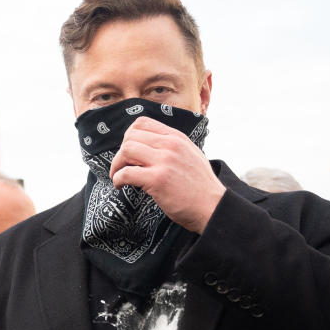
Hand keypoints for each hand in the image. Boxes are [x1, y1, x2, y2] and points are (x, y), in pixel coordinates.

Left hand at [109, 116, 225, 233]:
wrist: (213, 207)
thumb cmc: (200, 187)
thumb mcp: (190, 155)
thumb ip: (172, 147)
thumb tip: (149, 145)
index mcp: (176, 137)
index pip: (142, 123)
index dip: (129, 136)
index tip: (128, 152)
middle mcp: (170, 145)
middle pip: (130, 136)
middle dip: (120, 152)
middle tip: (122, 166)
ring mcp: (164, 161)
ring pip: (126, 151)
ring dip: (116, 165)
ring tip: (118, 176)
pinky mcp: (157, 180)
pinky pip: (126, 173)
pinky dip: (118, 179)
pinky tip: (120, 186)